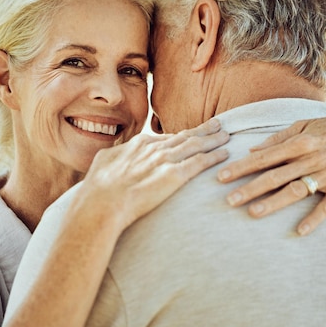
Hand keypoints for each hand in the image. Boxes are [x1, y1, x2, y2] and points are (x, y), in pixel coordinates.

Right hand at [74, 118, 229, 233]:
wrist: (103, 202)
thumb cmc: (98, 188)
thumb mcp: (103, 162)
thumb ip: (115, 154)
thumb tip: (114, 151)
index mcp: (140, 144)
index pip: (167, 138)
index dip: (183, 135)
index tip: (192, 133)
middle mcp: (155, 148)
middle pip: (186, 136)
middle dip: (204, 130)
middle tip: (219, 124)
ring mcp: (166, 160)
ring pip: (196, 145)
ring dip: (213, 139)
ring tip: (226, 135)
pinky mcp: (175, 175)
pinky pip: (200, 163)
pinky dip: (214, 156)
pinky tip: (225, 153)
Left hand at [217, 109, 325, 234]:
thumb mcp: (305, 125)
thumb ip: (278, 138)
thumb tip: (252, 150)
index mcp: (299, 143)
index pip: (264, 157)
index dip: (241, 168)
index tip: (221, 177)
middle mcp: (311, 158)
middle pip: (274, 176)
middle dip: (249, 188)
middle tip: (228, 200)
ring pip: (296, 190)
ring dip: (273, 203)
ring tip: (253, 213)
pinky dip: (314, 218)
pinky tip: (299, 231)